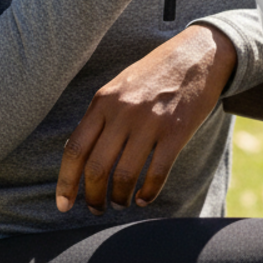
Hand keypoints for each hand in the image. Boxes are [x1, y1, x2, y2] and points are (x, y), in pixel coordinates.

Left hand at [55, 24, 236, 213]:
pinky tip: (144, 199)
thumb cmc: (156, 72)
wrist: (199, 54)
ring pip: (125, 174)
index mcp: (103, 100)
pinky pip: (157, 172)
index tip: (64, 204)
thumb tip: (82, 154)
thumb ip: (101, 115)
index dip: (66, 182)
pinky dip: (148, 192)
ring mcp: (150, 122)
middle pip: (97, 167)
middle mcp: (123, 111)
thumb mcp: (120, 86)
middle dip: (93, 196)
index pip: (75, 149)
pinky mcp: (176, 131)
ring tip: (120, 203)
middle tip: (97, 208)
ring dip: (119, 197)